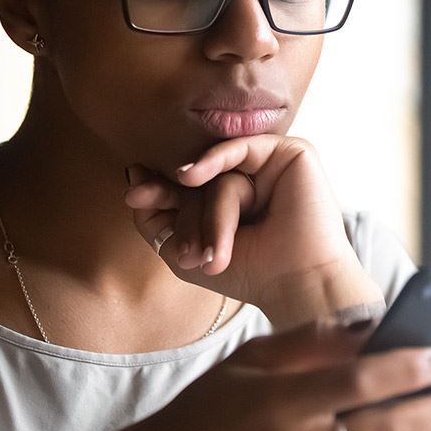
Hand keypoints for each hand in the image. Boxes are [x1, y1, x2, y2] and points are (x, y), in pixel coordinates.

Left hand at [125, 134, 378, 312]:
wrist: (297, 284)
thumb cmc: (248, 273)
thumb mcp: (183, 251)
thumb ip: (153, 217)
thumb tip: (133, 172)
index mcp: (230, 200)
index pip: (186, 186)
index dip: (157, 190)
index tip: (134, 197)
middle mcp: (250, 178)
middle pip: (199, 180)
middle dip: (183, 213)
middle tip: (181, 250)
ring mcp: (271, 165)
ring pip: (220, 173)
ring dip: (208, 215)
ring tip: (208, 255)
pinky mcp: (291, 152)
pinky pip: (240, 147)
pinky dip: (212, 160)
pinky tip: (189, 176)